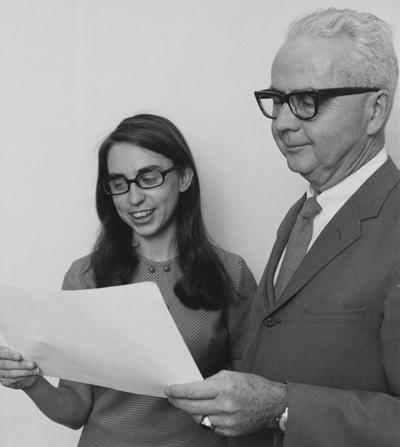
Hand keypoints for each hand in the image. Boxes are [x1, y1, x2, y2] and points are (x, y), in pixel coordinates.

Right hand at [0, 345, 39, 389]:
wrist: (26, 369)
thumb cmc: (24, 357)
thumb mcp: (22, 351)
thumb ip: (22, 350)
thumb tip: (31, 350)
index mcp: (1, 352)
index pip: (2, 352)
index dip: (10, 355)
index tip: (19, 356)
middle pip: (7, 364)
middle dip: (21, 364)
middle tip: (32, 364)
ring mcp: (1, 373)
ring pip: (11, 373)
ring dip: (24, 372)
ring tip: (35, 370)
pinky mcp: (5, 381)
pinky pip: (13, 380)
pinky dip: (23, 377)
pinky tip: (31, 375)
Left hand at [164, 370, 287, 436]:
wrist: (272, 404)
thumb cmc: (252, 386)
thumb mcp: (230, 375)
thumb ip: (210, 381)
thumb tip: (193, 386)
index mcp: (224, 388)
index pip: (192, 391)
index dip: (177, 391)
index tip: (169, 390)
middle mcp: (224, 406)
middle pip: (191, 407)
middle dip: (178, 402)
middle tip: (172, 398)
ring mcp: (227, 421)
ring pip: (198, 419)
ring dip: (191, 411)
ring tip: (189, 404)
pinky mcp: (230, 431)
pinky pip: (209, 426)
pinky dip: (204, 419)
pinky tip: (205, 412)